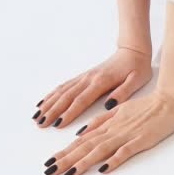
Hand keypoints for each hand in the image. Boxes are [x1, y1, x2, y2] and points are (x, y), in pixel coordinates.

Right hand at [32, 45, 151, 129]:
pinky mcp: (84, 76)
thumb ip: (123, 92)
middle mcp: (89, 78)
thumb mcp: (137, 80)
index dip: (69, 113)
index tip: (57, 124)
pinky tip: (44, 102)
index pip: (82, 100)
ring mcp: (85, 77)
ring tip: (37, 116)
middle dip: (52, 111)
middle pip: (67, 96)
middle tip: (40, 124)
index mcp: (101, 81)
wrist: (134, 50)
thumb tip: (108, 105)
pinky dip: (52, 94)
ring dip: (49, 103)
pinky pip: (65, 86)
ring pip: (62, 91)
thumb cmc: (137, 67)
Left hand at [43, 90, 173, 174]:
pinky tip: (103, 169)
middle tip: (49, 171)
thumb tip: (80, 133)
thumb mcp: (120, 109)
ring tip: (67, 173)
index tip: (50, 162)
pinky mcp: (142, 140)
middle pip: (86, 146)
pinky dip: (114, 160)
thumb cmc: (148, 105)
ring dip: (83, 162)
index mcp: (109, 122)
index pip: (82, 140)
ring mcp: (128, 134)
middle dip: (66, 159)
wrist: (171, 99)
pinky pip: (126, 151)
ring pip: (101, 149)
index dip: (65, 151)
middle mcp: (114, 129)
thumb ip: (101, 121)